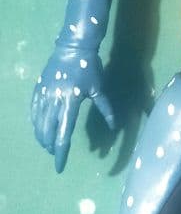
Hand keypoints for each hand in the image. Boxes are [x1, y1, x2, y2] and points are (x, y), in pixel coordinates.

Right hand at [31, 46, 114, 172]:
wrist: (73, 47)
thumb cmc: (90, 67)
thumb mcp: (99, 89)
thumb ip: (106, 110)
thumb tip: (114, 128)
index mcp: (70, 102)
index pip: (64, 134)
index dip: (61, 152)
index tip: (60, 166)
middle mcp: (54, 100)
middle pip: (47, 132)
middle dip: (50, 146)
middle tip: (55, 153)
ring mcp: (44, 94)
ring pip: (38, 123)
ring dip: (41, 137)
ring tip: (47, 144)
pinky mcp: (38, 89)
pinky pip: (33, 110)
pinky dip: (35, 122)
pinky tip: (38, 128)